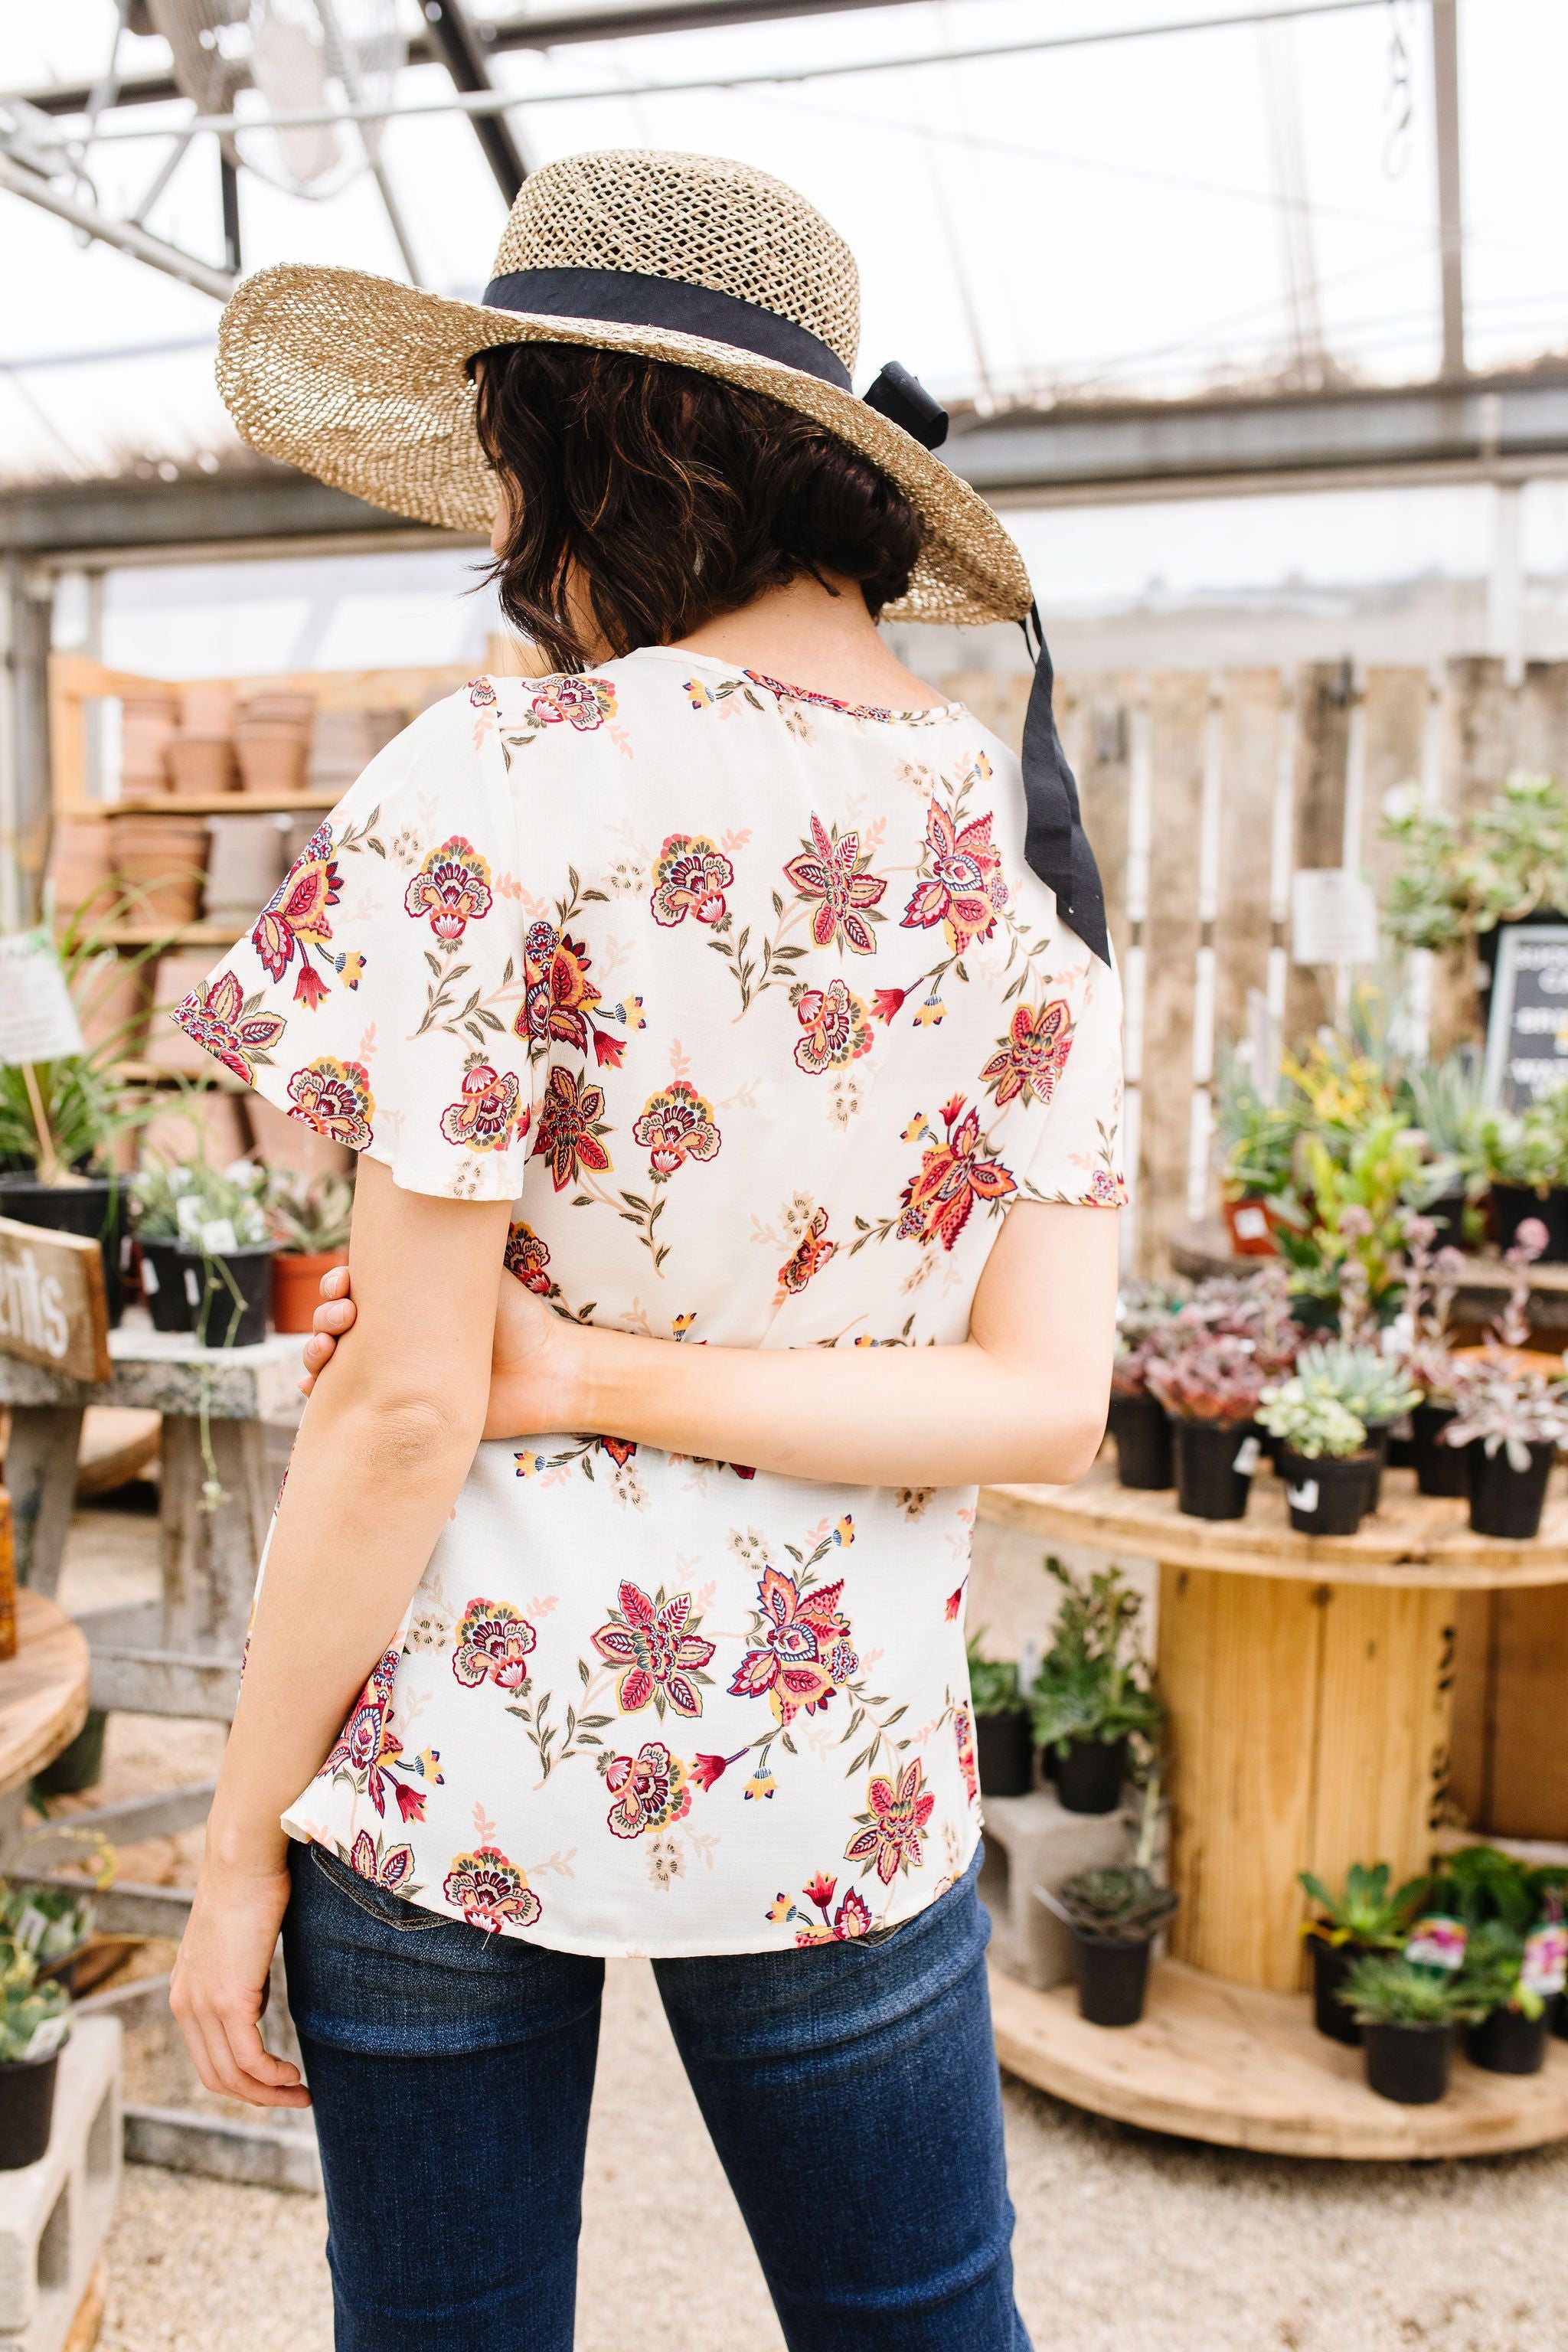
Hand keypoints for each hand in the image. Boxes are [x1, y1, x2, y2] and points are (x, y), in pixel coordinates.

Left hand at [170, 1858, 310, 2109]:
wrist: (242, 1857)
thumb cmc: (250, 1886)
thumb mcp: (238, 1944)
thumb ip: (241, 1978)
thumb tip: (257, 2006)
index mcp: (185, 1992)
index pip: (207, 2055)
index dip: (241, 2078)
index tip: (275, 2081)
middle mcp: (186, 2004)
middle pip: (216, 2076)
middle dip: (256, 2097)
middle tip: (294, 2098)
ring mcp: (204, 2005)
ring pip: (232, 2075)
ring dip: (268, 2094)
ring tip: (299, 2094)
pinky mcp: (228, 2000)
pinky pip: (249, 2058)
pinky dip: (272, 2077)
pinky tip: (292, 2075)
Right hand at [301, 1258, 583, 1438]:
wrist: (543, 1375)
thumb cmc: (519, 1319)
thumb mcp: (484, 1273)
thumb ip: (457, 1243)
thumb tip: (436, 1186)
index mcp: (407, 1301)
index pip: (354, 1287)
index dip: (337, 1283)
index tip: (343, 1280)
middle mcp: (393, 1334)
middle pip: (334, 1319)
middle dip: (325, 1313)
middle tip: (344, 1313)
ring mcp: (390, 1372)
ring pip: (331, 1357)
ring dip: (316, 1349)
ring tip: (327, 1349)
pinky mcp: (395, 1407)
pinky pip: (344, 1400)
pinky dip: (319, 1391)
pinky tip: (312, 1385)